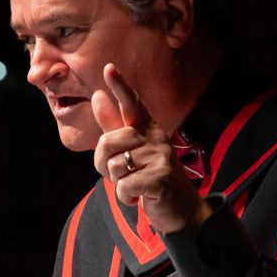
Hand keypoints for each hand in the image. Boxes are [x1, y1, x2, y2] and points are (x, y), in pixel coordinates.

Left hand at [91, 64, 210, 234]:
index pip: (131, 103)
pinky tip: (138, 197)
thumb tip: (97, 96)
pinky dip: (125, 196)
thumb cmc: (148, 176)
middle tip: (123, 174)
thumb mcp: (129, 150)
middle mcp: (155, 136)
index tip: (109, 67)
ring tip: (135, 184)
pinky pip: (124, 185)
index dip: (119, 86)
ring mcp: (160, 155)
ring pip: (114, 166)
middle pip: (106, 142)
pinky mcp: (160, 177)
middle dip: (104, 165)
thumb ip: (112, 126)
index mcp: (145, 127)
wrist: (179, 208)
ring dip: (117, 183)